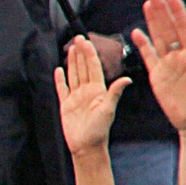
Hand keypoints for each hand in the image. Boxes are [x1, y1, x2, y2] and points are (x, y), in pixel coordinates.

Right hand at [54, 35, 129, 155]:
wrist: (87, 146)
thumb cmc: (100, 130)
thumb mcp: (109, 109)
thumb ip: (114, 92)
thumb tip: (127, 79)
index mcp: (98, 89)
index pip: (93, 67)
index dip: (89, 53)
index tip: (86, 41)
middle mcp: (87, 91)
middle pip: (83, 68)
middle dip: (81, 53)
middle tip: (78, 38)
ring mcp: (76, 97)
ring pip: (73, 75)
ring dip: (72, 62)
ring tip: (70, 49)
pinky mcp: (66, 105)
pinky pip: (62, 89)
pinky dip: (60, 79)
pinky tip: (58, 70)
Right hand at [135, 0, 185, 135]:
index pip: (184, 27)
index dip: (177, 11)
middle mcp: (180, 55)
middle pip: (168, 27)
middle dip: (161, 9)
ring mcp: (168, 63)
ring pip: (158, 37)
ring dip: (152, 21)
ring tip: (146, 4)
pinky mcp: (157, 74)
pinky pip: (148, 55)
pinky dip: (142, 44)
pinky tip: (137, 32)